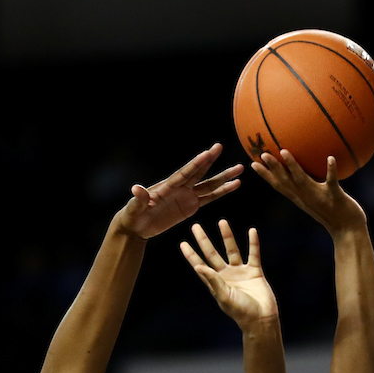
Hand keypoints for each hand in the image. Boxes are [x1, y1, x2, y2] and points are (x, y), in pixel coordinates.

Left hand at [115, 144, 242, 240]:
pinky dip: (222, 192)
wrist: (136, 226)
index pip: (185, 173)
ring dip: (223, 177)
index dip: (196, 164)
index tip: (208, 152)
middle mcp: (179, 188)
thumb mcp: (134, 209)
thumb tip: (136, 189)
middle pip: (198, 173)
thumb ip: (138, 199)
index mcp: (167, 187)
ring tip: (240, 169)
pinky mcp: (190, 206)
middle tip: (220, 146)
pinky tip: (235, 185)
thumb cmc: (133, 216)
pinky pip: (209, 198)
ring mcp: (187, 196)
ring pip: (209, 185)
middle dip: (209, 161)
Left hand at [180, 220, 278, 329]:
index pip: (200, 265)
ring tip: (222, 222)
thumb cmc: (241, 312)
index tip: (183, 243)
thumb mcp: (224, 296)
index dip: (191, 255)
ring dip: (227, 237)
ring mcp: (240, 273)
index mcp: (215, 283)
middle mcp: (225, 276)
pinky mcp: (255, 272)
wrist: (261, 318)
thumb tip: (198, 267)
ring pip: (232, 250)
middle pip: (212, 254)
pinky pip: (253, 254)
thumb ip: (213, 281)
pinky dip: (253, 243)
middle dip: (204, 240)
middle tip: (195, 226)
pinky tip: (252, 231)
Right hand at [252, 150, 365, 235]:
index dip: (265, 175)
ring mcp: (319, 197)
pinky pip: (332, 182)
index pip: (279, 185)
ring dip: (293, 166)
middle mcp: (306, 198)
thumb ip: (310, 187)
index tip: (253, 163)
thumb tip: (305, 173)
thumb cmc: (335, 213)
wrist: (348, 230)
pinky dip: (331, 170)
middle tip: (262, 153)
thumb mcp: (318, 199)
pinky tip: (331, 157)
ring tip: (284, 151)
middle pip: (286, 181)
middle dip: (272, 168)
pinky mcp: (335, 197)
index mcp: (300, 198)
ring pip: (302, 180)